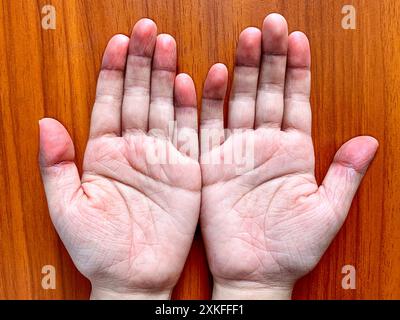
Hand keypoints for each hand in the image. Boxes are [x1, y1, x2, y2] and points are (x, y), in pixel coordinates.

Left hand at [39, 19, 200, 299]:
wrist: (134, 277)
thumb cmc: (99, 249)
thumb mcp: (67, 208)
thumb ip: (56, 164)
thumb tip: (45, 124)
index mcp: (103, 154)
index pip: (108, 102)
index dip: (113, 71)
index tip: (119, 42)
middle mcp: (133, 150)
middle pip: (137, 95)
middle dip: (142, 61)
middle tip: (147, 30)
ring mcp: (161, 158)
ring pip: (163, 107)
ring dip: (165, 76)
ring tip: (167, 45)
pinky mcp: (186, 171)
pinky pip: (188, 133)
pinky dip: (189, 109)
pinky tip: (190, 83)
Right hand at [199, 14, 377, 299]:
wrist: (255, 272)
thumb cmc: (291, 248)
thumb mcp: (326, 212)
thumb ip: (345, 174)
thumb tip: (369, 141)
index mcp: (293, 152)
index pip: (297, 100)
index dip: (298, 70)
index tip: (298, 40)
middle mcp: (265, 145)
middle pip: (268, 92)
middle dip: (271, 58)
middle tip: (271, 25)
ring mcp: (237, 151)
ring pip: (241, 102)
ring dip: (245, 71)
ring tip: (248, 40)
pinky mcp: (212, 164)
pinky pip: (210, 128)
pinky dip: (210, 103)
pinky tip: (215, 77)